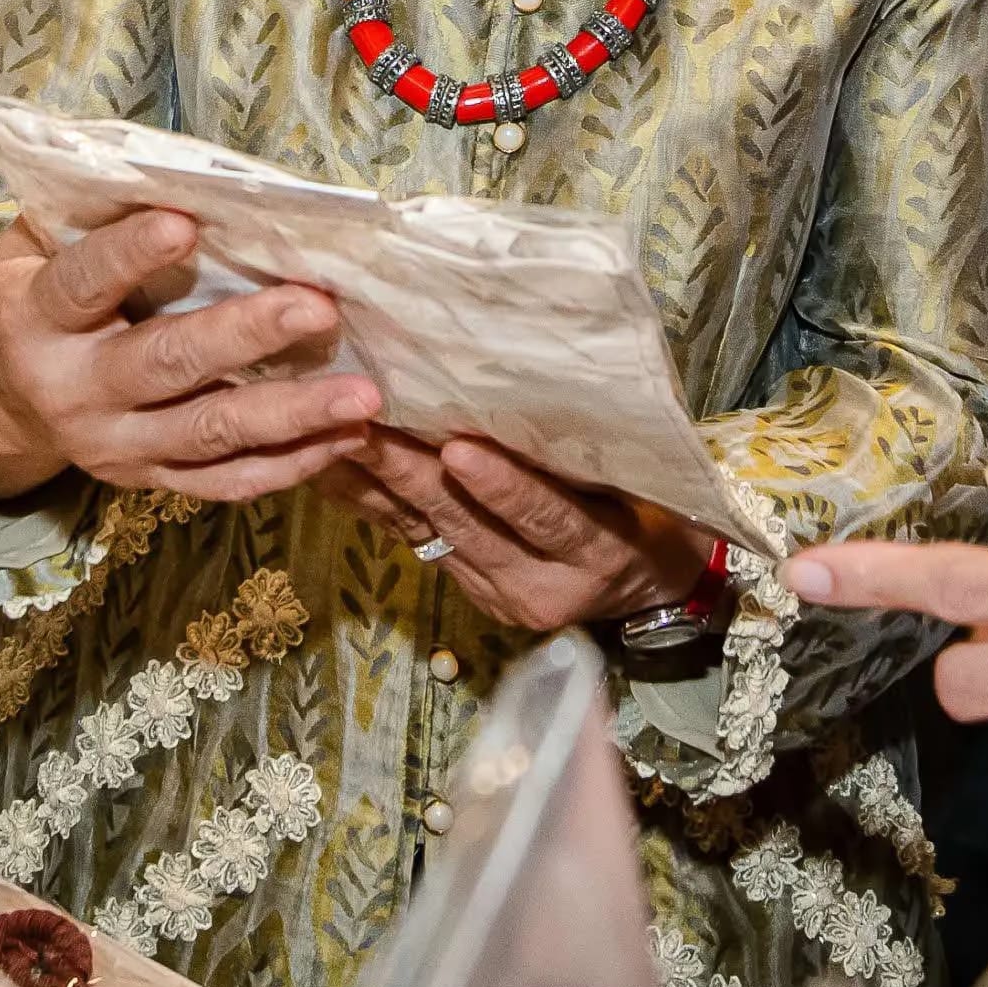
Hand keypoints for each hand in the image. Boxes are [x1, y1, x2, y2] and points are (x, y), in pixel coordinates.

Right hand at [0, 208, 374, 507]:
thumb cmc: (35, 296)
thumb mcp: (33, 246)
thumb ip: (89, 216)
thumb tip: (174, 172)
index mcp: (35, 320)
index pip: (83, 284)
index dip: (129, 254)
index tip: (186, 223)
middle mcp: (72, 390)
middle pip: (166, 363)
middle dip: (246, 335)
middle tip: (318, 307)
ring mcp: (114, 444)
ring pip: (209, 433)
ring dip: (292, 413)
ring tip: (361, 394)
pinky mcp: (147, 480)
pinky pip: (224, 483)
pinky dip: (289, 464)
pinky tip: (344, 437)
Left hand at [324, 429, 690, 636]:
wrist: (648, 594)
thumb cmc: (653, 522)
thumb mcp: (640, 491)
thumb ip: (583, 458)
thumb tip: (528, 391)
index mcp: (593, 553)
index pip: (546, 517)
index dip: (503, 487)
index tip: (460, 449)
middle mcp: (537, 585)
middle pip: (470, 526)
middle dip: (412, 476)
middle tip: (365, 429)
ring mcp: (497, 594)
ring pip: (431, 534)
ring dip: (379, 487)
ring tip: (334, 440)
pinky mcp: (468, 591)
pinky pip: (416, 543)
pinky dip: (377, 505)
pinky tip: (336, 472)